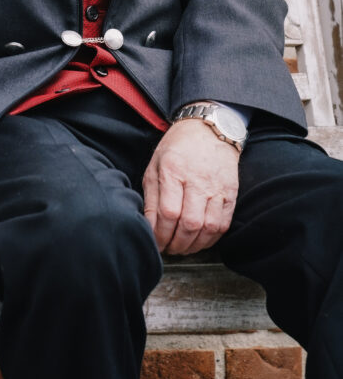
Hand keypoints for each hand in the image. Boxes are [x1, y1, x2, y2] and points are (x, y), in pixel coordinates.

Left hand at [142, 119, 239, 254]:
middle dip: (176, 244)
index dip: (160, 234)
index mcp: (173, 170)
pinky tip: (199, 241)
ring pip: (208, 227)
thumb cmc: (177, 148)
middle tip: (168, 249)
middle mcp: (197, 180)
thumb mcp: (155, 165)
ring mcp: (217, 187)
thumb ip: (151, 196)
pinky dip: (211, 239)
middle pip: (189, 223)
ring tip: (182, 247)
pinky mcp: (231, 193)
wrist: (208, 129)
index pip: (168, 212)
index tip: (155, 242)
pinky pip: (223, 224)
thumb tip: (148, 225)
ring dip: (193, 245)